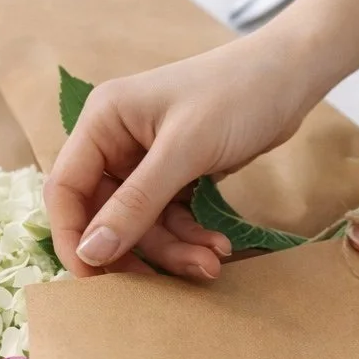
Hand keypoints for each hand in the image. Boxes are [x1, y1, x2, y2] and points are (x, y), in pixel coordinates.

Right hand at [46, 34, 316, 277]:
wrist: (292, 76)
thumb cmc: (236, 94)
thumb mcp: (185, 151)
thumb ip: (136, 203)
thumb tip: (89, 253)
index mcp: (102, 122)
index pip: (66, 189)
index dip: (73, 237)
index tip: (93, 280)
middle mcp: (117, 141)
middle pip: (107, 214)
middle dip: (141, 248)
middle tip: (168, 282)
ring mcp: (147, 159)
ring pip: (144, 223)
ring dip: (176, 248)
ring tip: (213, 261)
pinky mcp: (177, 173)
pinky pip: (171, 218)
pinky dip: (192, 235)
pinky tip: (220, 245)